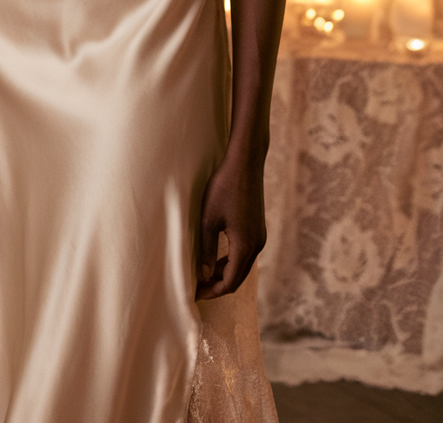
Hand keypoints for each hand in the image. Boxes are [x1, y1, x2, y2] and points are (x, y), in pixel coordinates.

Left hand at [193, 150, 265, 300]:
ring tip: (205, 274)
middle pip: (239, 277)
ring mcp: (260, 236)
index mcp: (245, 246)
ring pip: (243, 265)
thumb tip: (205, 274)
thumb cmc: (224, 188)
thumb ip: (207, 250)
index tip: (196, 293)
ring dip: (225, 273)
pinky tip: (218, 257)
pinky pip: (246, 253)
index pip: (230, 282)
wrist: (246, 163)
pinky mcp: (258, 228)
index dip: (213, 291)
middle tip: (199, 287)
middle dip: (219, 285)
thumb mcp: (209, 219)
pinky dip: (232, 261)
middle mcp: (257, 245)